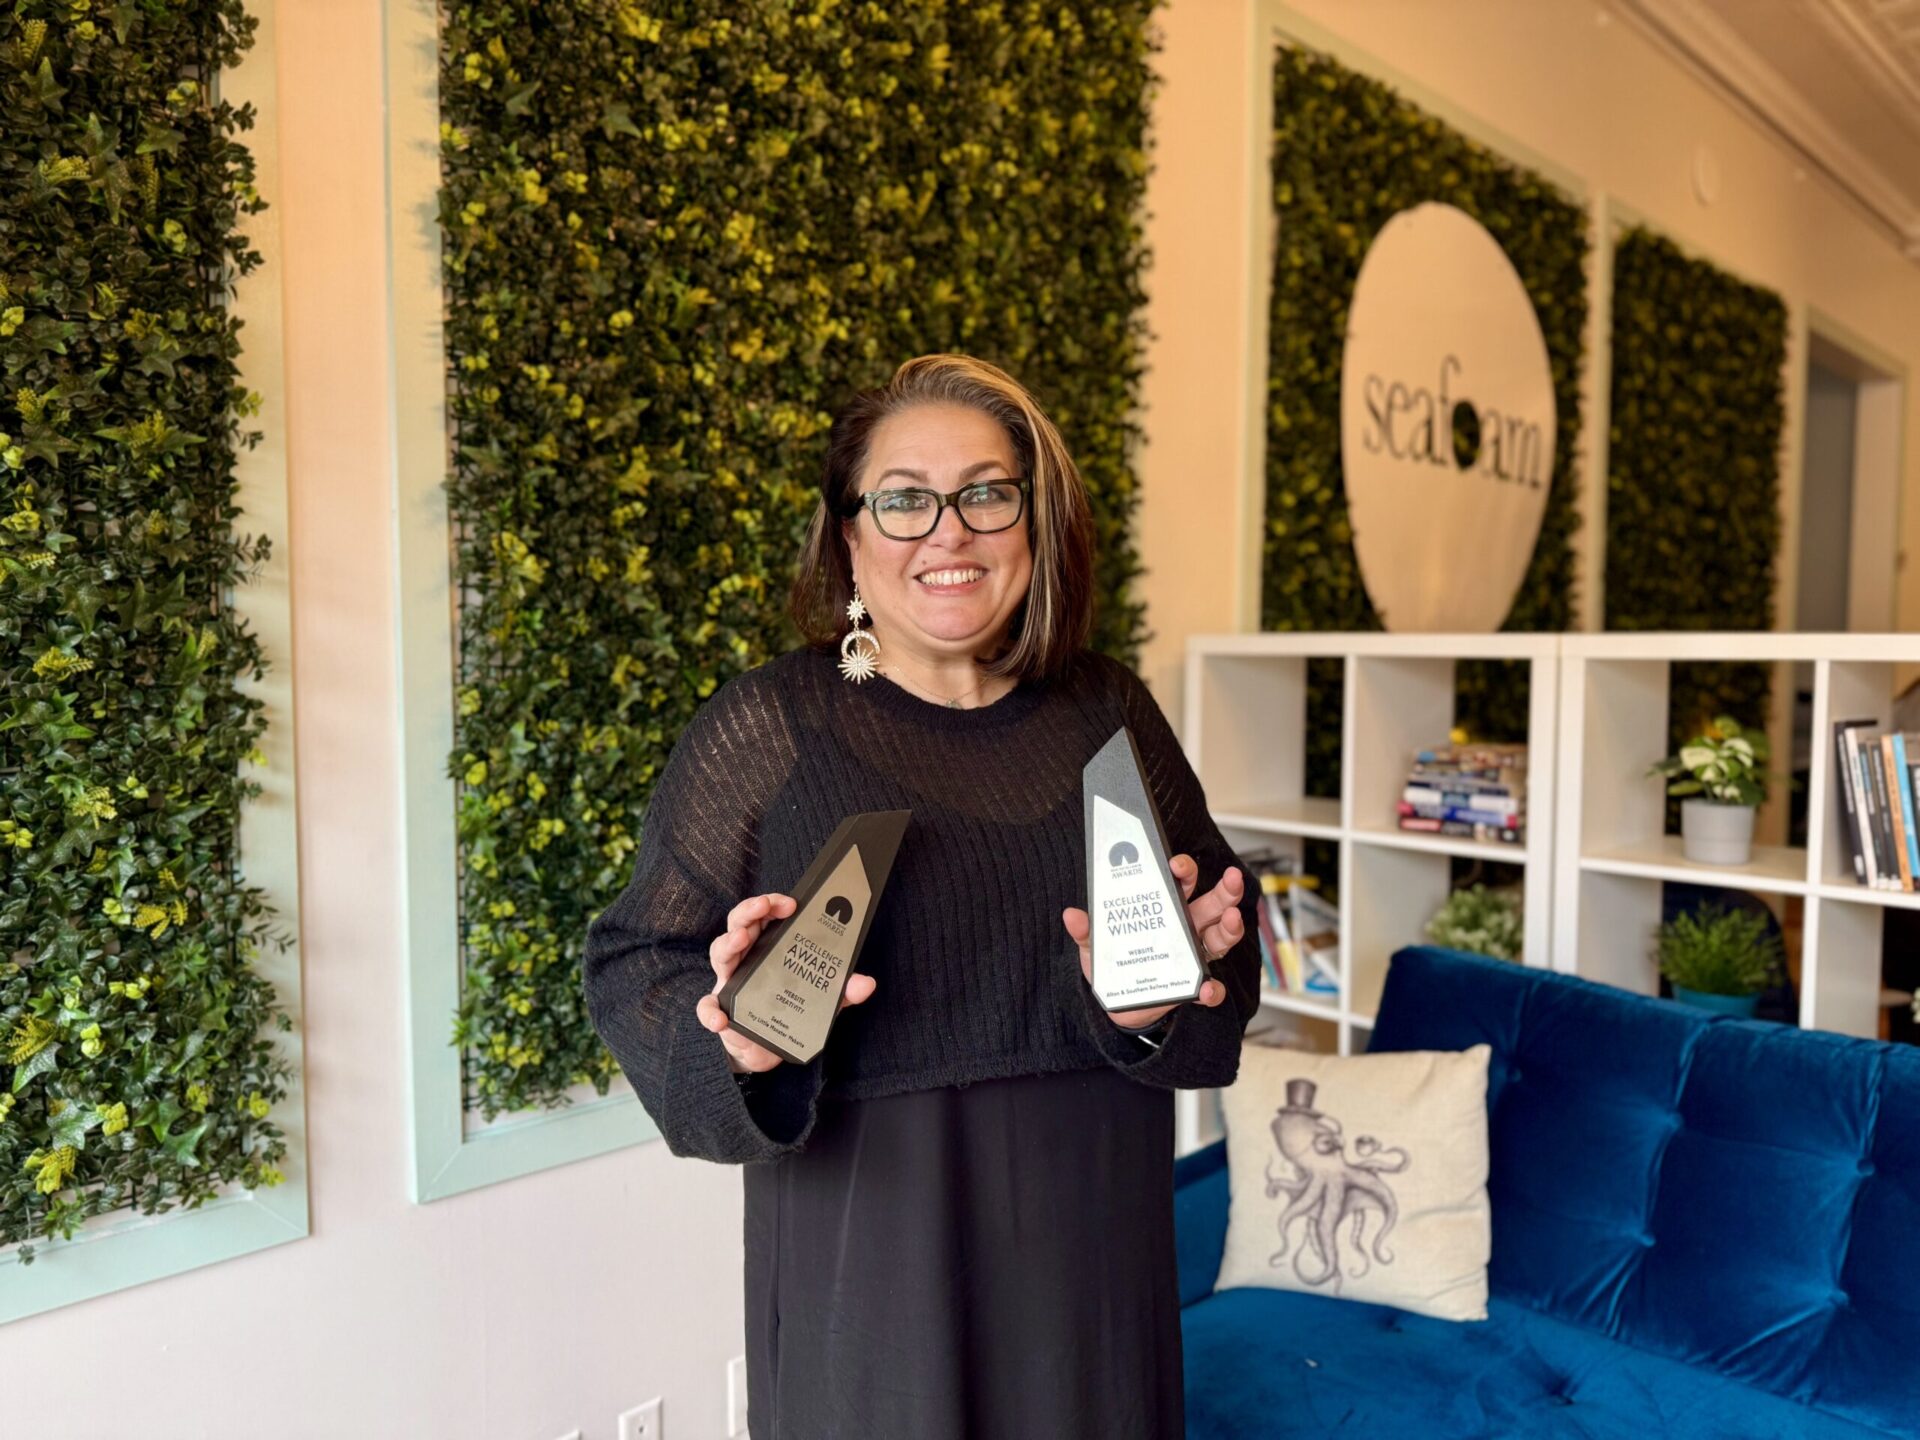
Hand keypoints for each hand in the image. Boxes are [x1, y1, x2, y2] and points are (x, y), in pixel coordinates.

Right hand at [695, 892, 879, 1073]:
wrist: (768, 1051)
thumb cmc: (789, 1012)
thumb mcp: (820, 1000)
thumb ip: (841, 991)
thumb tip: (867, 983)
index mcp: (767, 950)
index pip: (765, 917)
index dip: (772, 904)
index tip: (790, 903)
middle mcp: (745, 960)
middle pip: (739, 925)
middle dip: (749, 912)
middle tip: (763, 905)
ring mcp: (729, 984)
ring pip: (720, 954)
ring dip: (728, 943)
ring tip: (741, 940)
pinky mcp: (721, 1012)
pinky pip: (706, 1009)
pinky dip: (710, 1013)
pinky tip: (721, 1020)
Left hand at [1062, 855, 1244, 1030]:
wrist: (1116, 1004)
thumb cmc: (1113, 965)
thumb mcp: (1095, 945)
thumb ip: (1086, 931)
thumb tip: (1071, 916)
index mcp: (1164, 911)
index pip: (1180, 884)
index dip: (1183, 870)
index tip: (1176, 864)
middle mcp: (1185, 929)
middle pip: (1212, 904)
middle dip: (1225, 890)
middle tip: (1233, 878)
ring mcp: (1192, 957)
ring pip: (1221, 937)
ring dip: (1231, 928)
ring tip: (1232, 920)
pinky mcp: (1191, 987)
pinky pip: (1210, 989)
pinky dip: (1212, 990)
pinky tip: (1208, 990)